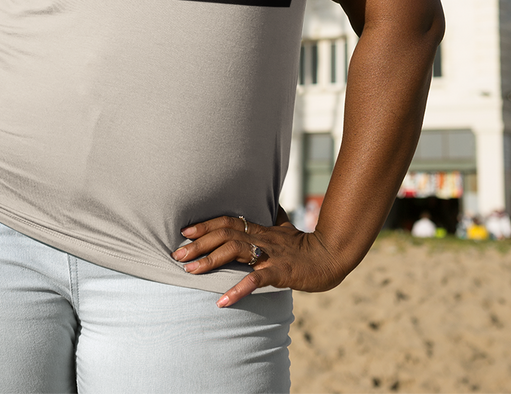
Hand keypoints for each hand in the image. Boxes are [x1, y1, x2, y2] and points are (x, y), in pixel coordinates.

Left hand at [171, 214, 346, 306]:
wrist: (333, 256)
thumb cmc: (308, 246)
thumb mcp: (288, 229)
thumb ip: (276, 220)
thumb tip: (271, 208)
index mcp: (262, 230)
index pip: (229, 222)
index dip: (206, 225)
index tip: (185, 231)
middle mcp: (263, 239)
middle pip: (225, 234)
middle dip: (199, 243)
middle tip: (177, 254)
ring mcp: (271, 254)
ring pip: (235, 251)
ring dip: (210, 261)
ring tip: (190, 272)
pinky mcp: (281, 271)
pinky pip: (256, 279)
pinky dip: (237, 289)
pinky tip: (222, 301)